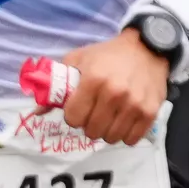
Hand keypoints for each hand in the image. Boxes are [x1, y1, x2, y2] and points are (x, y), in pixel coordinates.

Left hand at [57, 29, 167, 145]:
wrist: (146, 48)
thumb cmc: (107, 55)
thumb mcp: (78, 60)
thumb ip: (56, 85)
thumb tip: (38, 111)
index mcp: (93, 80)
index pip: (73, 118)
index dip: (72, 115)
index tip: (77, 108)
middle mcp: (114, 93)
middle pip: (91, 131)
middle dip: (88, 124)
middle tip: (93, 112)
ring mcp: (134, 105)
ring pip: (110, 138)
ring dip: (106, 131)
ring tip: (108, 116)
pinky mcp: (150, 113)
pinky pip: (130, 139)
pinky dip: (124, 134)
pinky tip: (123, 121)